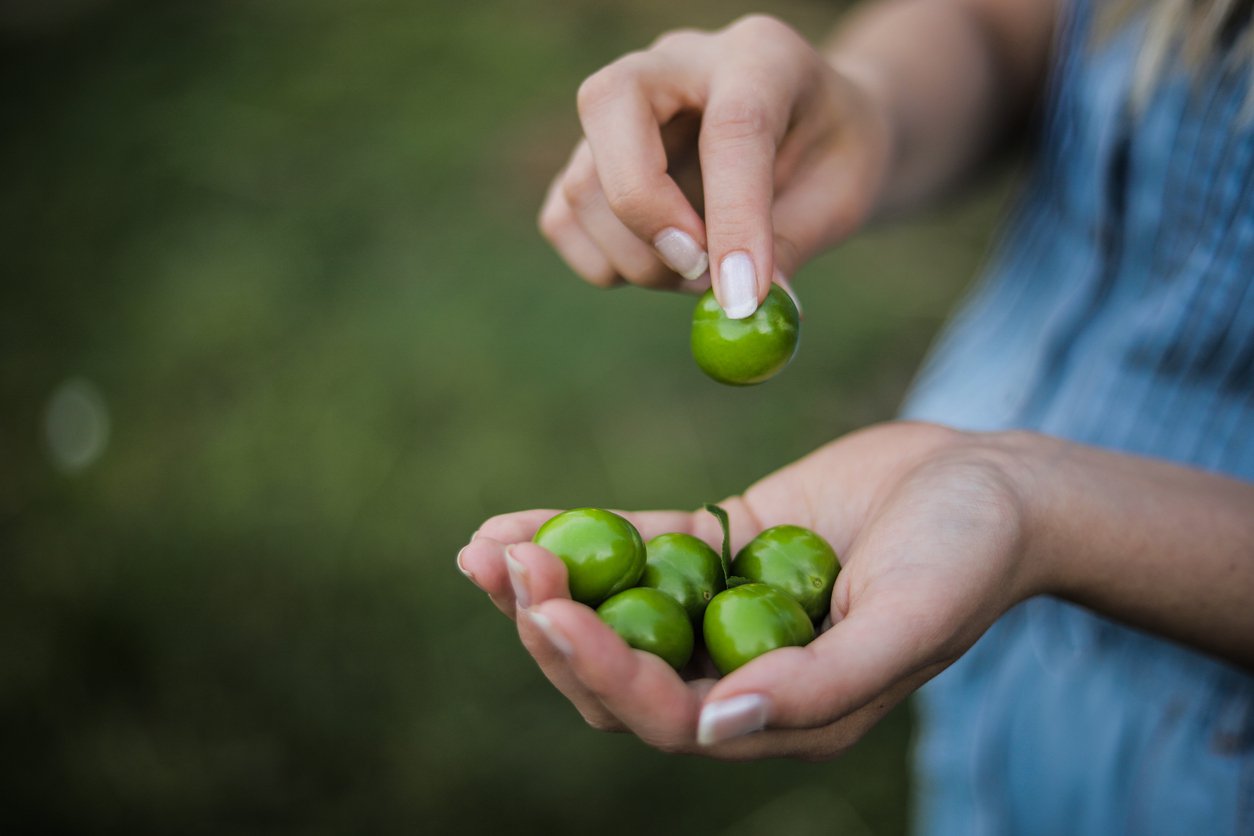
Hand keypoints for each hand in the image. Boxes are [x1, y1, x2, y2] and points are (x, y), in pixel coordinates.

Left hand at [457, 422, 1043, 759]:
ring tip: (481, 551)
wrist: (994, 484)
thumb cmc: (969, 557)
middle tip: (505, 568)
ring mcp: (725, 607)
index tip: (550, 609)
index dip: (602, 670)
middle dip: (553, 629)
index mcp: (784, 712)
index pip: (669, 714)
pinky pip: (636, 546)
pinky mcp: (721, 544)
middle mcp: (742, 670)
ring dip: (543, 589)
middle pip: (621, 672)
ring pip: (615, 613)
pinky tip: (515, 524)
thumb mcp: (909, 620)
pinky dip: (578, 535)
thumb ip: (821, 683)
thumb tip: (716, 726)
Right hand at [537, 14, 891, 317]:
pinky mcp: (590, 157)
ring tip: (702, 276)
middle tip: (696, 272)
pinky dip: (605, 264)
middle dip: (646, 207)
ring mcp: (621, 109)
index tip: (742, 294)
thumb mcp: (841, 196)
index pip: (732, 124)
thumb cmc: (832, 157)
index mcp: (759, 55)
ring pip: (582, 181)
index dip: (735, 215)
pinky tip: (662, 268)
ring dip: (638, 258)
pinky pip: (563, 218)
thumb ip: (790, 246)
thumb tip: (736, 312)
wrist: (814, 134)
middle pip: (610, 104)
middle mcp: (677, 64)